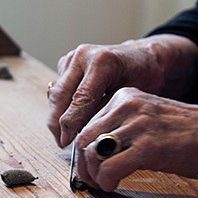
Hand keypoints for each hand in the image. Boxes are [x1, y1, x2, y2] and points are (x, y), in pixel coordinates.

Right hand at [48, 35, 197, 147]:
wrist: (142, 57)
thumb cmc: (143, 77)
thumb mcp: (129, 98)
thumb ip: (104, 112)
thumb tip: (82, 134)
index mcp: (102, 62)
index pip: (79, 99)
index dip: (71, 123)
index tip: (67, 141)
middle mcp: (82, 56)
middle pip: (60, 95)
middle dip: (57, 122)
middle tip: (61, 142)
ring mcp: (72, 58)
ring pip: (55, 93)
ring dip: (56, 115)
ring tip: (63, 135)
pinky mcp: (66, 63)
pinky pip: (57, 89)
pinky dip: (60, 105)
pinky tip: (68, 119)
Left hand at [75, 87, 197, 191]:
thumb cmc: (184, 133)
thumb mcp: (145, 118)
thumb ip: (118, 126)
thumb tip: (89, 149)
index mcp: (124, 97)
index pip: (86, 123)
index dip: (82, 149)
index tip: (87, 164)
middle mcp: (126, 106)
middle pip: (84, 139)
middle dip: (83, 163)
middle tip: (90, 179)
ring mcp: (137, 125)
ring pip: (93, 153)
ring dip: (93, 175)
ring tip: (102, 184)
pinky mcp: (147, 147)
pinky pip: (109, 168)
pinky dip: (105, 181)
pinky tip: (113, 186)